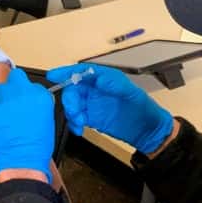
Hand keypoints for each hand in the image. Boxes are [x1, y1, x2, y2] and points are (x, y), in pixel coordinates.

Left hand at [0, 69, 54, 182]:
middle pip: (13, 79)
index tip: (23, 94)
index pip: (29, 81)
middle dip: (13, 88)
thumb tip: (31, 98)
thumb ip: (38, 102)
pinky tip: (0, 126)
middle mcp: (21, 94)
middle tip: (14, 102)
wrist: (22, 162)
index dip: (25, 89)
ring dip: (3, 101)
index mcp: (39, 96)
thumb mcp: (46, 119)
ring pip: (0, 92)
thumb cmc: (36, 147)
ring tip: (7, 117)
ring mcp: (4, 102)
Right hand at [48, 64, 173, 153]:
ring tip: (79, 121)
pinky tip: (79, 128)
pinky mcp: (91, 118)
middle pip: (73, 88)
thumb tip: (100, 79)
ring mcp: (92, 104)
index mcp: (104, 79)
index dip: (66, 72)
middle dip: (69, 98)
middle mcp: (96, 90)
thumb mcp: (132, 93)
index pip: (81, 71)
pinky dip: (73, 123)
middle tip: (73, 109)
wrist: (147, 131)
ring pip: (72, 104)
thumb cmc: (143, 109)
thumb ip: (116, 84)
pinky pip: (76, 118)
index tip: (54, 75)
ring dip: (71, 112)